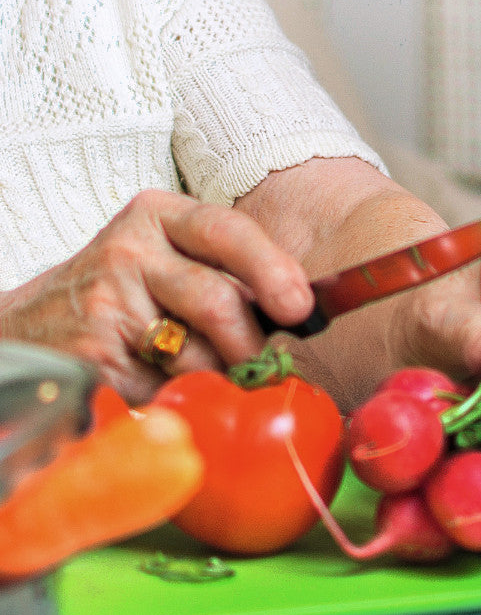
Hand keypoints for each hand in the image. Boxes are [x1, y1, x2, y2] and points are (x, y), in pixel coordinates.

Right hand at [0, 190, 313, 403]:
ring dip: (213, 377)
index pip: (228, 232)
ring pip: (196, 356)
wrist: (35, 326)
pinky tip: (158, 382)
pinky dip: (179, 398)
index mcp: (160, 216)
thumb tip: (311, 312)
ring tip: (191, 368)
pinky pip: (167, 389)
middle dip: (249, 346)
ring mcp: (106, 301)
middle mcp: (129, 249)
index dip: (272, 270)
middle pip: (218, 303)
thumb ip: (235, 277)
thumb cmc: (131, 296)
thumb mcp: (176, 262)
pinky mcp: (95, 354)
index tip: (301, 307)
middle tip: (256, 364)